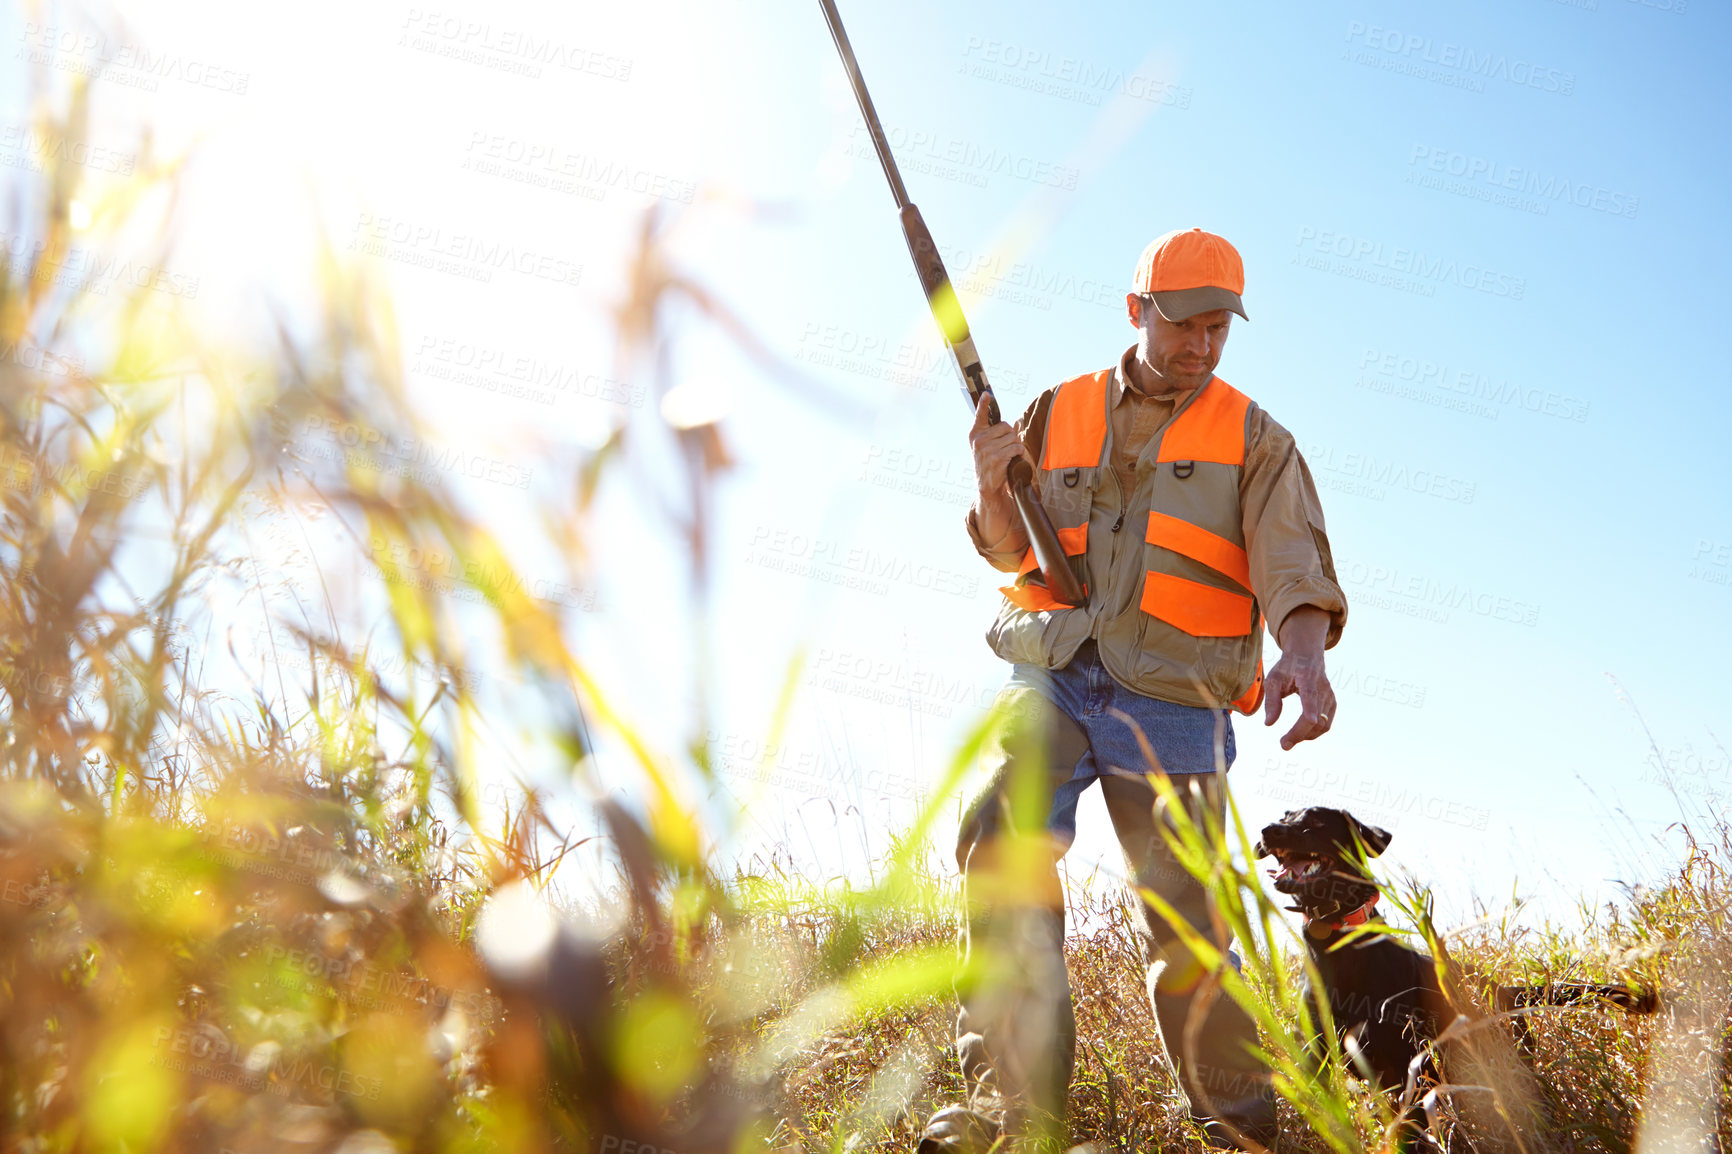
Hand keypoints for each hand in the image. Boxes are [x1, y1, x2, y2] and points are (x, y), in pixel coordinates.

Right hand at [969, 394, 1030, 493]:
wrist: (987, 484)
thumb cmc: (989, 462)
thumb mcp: (984, 446)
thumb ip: (992, 433)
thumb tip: (1012, 423)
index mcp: (975, 434)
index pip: (980, 415)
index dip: (984, 404)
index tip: (986, 394)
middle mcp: (979, 440)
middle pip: (1006, 426)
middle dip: (1010, 436)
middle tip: (1005, 447)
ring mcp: (987, 449)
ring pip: (1013, 437)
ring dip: (1015, 446)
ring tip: (1008, 455)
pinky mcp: (996, 458)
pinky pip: (1016, 448)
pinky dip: (1019, 452)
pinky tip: (1012, 459)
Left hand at [1263, 606, 1335, 749]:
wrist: (1307, 654)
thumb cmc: (1288, 666)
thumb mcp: (1274, 679)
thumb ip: (1272, 701)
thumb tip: (1269, 724)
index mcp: (1307, 678)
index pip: (1310, 699)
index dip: (1308, 715)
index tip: (1303, 727)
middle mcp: (1323, 688)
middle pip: (1316, 718)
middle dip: (1299, 734)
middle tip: (1283, 744)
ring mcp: (1330, 696)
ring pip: (1324, 724)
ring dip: (1307, 736)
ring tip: (1288, 740)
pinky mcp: (1332, 702)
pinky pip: (1327, 723)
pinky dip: (1314, 732)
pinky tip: (1301, 734)